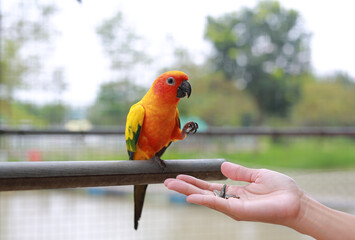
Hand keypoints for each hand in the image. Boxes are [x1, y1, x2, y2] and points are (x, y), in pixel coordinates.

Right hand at [164, 162, 302, 225]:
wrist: (296, 201)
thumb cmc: (281, 190)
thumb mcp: (256, 175)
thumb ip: (239, 172)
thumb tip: (222, 166)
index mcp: (234, 192)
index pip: (209, 186)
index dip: (194, 182)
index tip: (180, 176)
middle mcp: (231, 201)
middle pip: (203, 193)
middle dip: (185, 188)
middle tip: (167, 182)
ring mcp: (233, 207)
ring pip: (206, 198)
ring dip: (188, 192)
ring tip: (171, 186)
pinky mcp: (239, 211)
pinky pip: (218, 204)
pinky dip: (203, 200)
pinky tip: (191, 197)